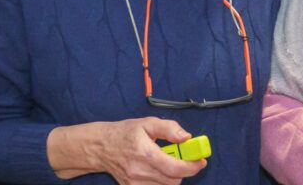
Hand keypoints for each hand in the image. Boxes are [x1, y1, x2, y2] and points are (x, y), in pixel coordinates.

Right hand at [47, 117, 206, 183]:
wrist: (101, 147)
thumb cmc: (126, 133)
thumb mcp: (148, 123)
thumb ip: (169, 128)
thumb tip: (187, 137)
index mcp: (145, 153)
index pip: (175, 168)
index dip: (192, 167)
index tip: (201, 161)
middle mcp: (140, 171)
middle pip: (173, 180)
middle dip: (184, 170)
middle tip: (185, 158)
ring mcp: (134, 183)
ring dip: (173, 176)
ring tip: (168, 162)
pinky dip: (162, 181)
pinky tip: (159, 170)